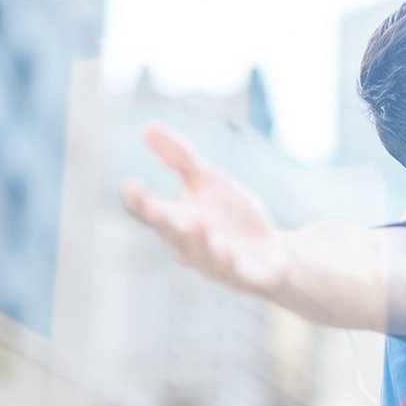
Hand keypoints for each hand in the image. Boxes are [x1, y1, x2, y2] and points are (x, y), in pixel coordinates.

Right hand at [123, 123, 287, 293]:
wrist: (275, 254)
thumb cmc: (234, 218)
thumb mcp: (209, 182)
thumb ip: (181, 159)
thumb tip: (146, 127)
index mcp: (178, 222)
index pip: (151, 213)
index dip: (140, 201)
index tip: (131, 185)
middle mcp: (193, 248)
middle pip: (174, 236)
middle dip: (166, 222)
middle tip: (156, 207)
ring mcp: (220, 266)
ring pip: (205, 258)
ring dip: (200, 241)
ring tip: (198, 223)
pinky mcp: (249, 278)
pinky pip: (238, 275)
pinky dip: (233, 266)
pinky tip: (230, 252)